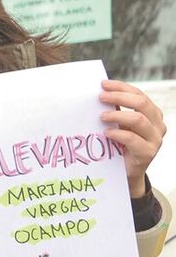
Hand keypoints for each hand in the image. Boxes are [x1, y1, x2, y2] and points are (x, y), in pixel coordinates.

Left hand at [100, 79, 165, 197]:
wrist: (127, 172)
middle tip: (100, 97)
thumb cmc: (120, 145)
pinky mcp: (148, 153)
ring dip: (117, 115)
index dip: (121, 87)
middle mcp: (157, 124)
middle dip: (119, 97)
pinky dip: (117, 133)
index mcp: (152, 113)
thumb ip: (115, 110)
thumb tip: (99, 93)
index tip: (103, 84)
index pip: (139, 94)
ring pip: (139, 119)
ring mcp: (155, 139)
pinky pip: (133, 139)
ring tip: (102, 116)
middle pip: (141, 103)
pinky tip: (106, 133)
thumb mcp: (119, 124)